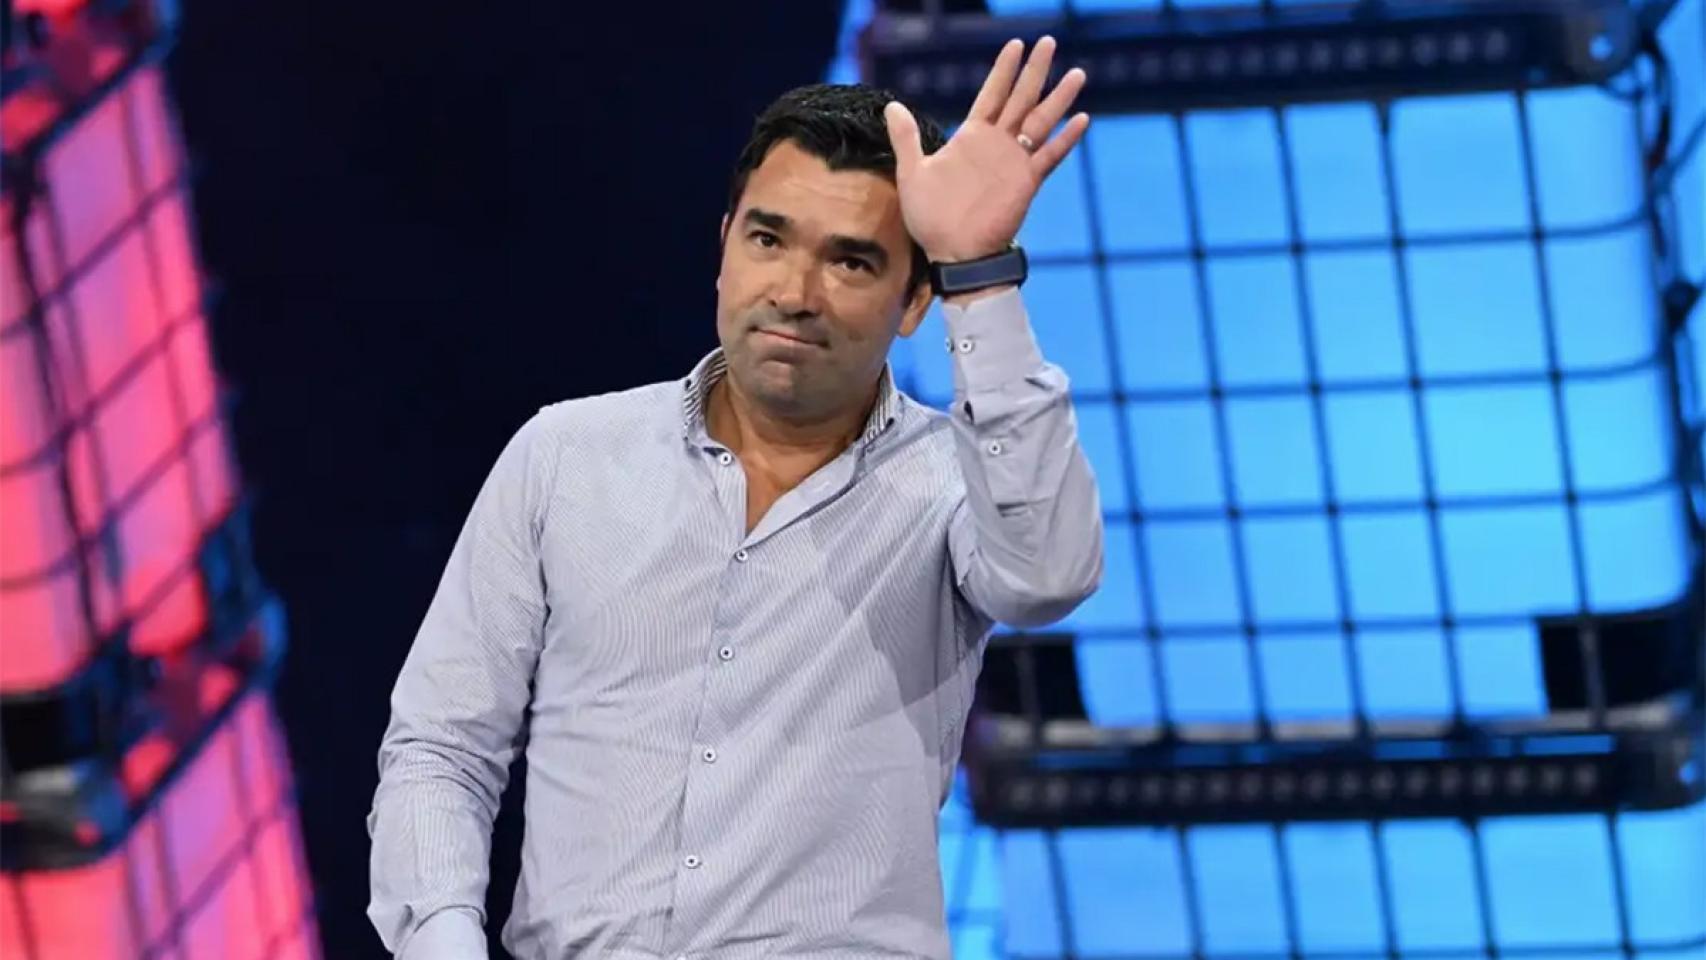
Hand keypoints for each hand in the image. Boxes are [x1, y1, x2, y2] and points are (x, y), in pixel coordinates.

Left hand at [883, 36, 1088, 264]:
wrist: (953, 253)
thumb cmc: (931, 218)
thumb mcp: (912, 172)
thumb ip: (907, 138)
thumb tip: (892, 106)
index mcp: (971, 137)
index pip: (992, 94)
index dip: (1004, 69)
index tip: (1016, 44)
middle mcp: (996, 144)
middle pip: (1021, 98)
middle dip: (1035, 71)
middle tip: (1050, 42)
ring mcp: (1014, 162)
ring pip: (1041, 121)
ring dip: (1058, 99)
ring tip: (1076, 73)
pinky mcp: (1026, 183)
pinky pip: (1049, 156)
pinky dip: (1065, 139)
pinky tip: (1082, 120)